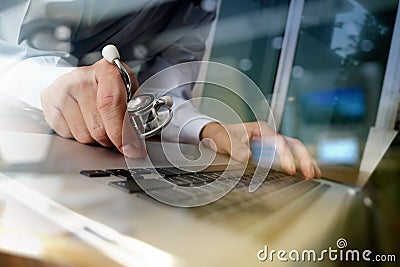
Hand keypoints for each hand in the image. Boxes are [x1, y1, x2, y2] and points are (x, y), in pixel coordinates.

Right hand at [41, 58, 145, 157]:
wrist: (84, 76)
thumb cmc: (110, 86)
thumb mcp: (129, 91)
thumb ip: (138, 114)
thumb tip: (145, 143)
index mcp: (106, 71)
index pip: (110, 105)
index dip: (122, 133)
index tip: (132, 149)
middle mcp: (81, 77)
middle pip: (98, 127)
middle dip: (112, 140)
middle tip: (118, 139)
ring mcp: (62, 88)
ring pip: (84, 136)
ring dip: (96, 139)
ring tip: (99, 124)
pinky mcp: (49, 101)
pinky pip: (68, 135)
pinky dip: (80, 135)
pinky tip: (84, 121)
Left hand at [200, 121, 320, 178]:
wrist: (215, 134)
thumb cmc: (220, 135)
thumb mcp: (224, 140)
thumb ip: (235, 148)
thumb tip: (248, 157)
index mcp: (261, 129)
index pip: (279, 142)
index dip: (285, 156)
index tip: (289, 169)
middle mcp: (269, 134)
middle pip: (292, 144)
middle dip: (303, 158)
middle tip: (309, 173)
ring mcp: (271, 142)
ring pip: (294, 149)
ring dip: (305, 161)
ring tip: (314, 174)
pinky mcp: (271, 151)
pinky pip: (289, 155)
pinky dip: (298, 163)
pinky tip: (305, 173)